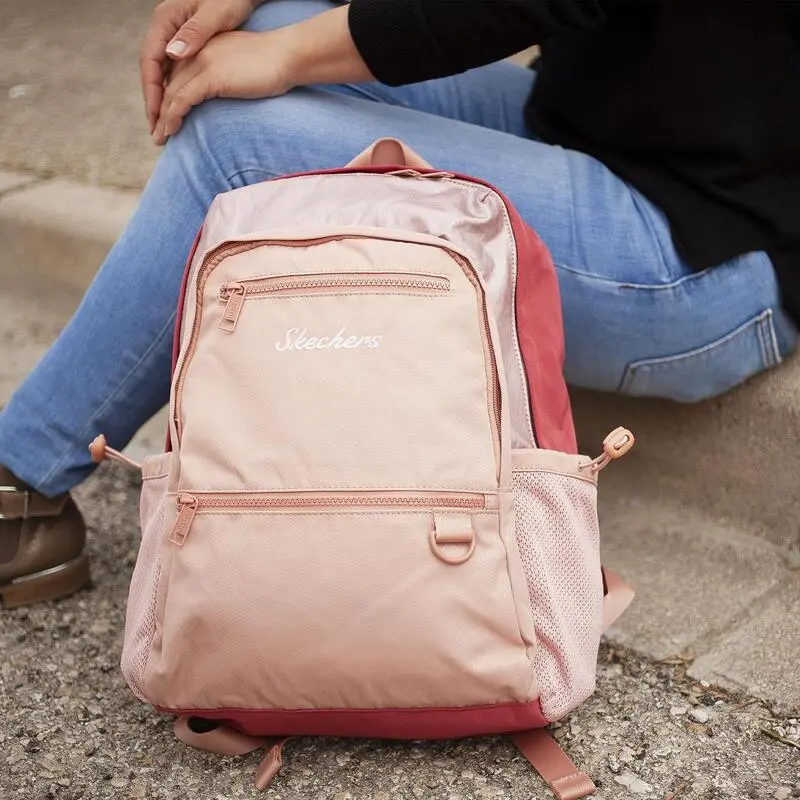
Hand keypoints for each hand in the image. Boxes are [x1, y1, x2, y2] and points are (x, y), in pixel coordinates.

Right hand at [140, 0, 259, 133]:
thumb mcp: (215, 13)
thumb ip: (194, 32)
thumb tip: (172, 55)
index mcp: (165, 20)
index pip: (149, 61)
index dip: (152, 91)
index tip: (157, 116)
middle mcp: (165, 28)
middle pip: (151, 71)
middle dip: (154, 102)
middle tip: (156, 130)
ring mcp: (175, 36)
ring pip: (161, 73)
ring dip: (162, 100)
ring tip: (164, 126)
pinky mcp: (187, 43)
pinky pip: (174, 71)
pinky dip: (174, 91)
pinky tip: (179, 110)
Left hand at [153, 30, 291, 144]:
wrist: (286, 56)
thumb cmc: (271, 66)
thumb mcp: (238, 67)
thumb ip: (222, 75)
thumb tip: (219, 92)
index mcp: (201, 47)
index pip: (174, 74)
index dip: (165, 97)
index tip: (163, 117)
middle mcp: (195, 51)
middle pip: (167, 84)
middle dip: (158, 111)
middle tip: (157, 133)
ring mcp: (201, 63)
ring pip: (170, 94)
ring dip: (162, 119)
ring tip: (160, 138)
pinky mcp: (209, 76)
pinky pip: (182, 100)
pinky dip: (172, 117)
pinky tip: (171, 131)